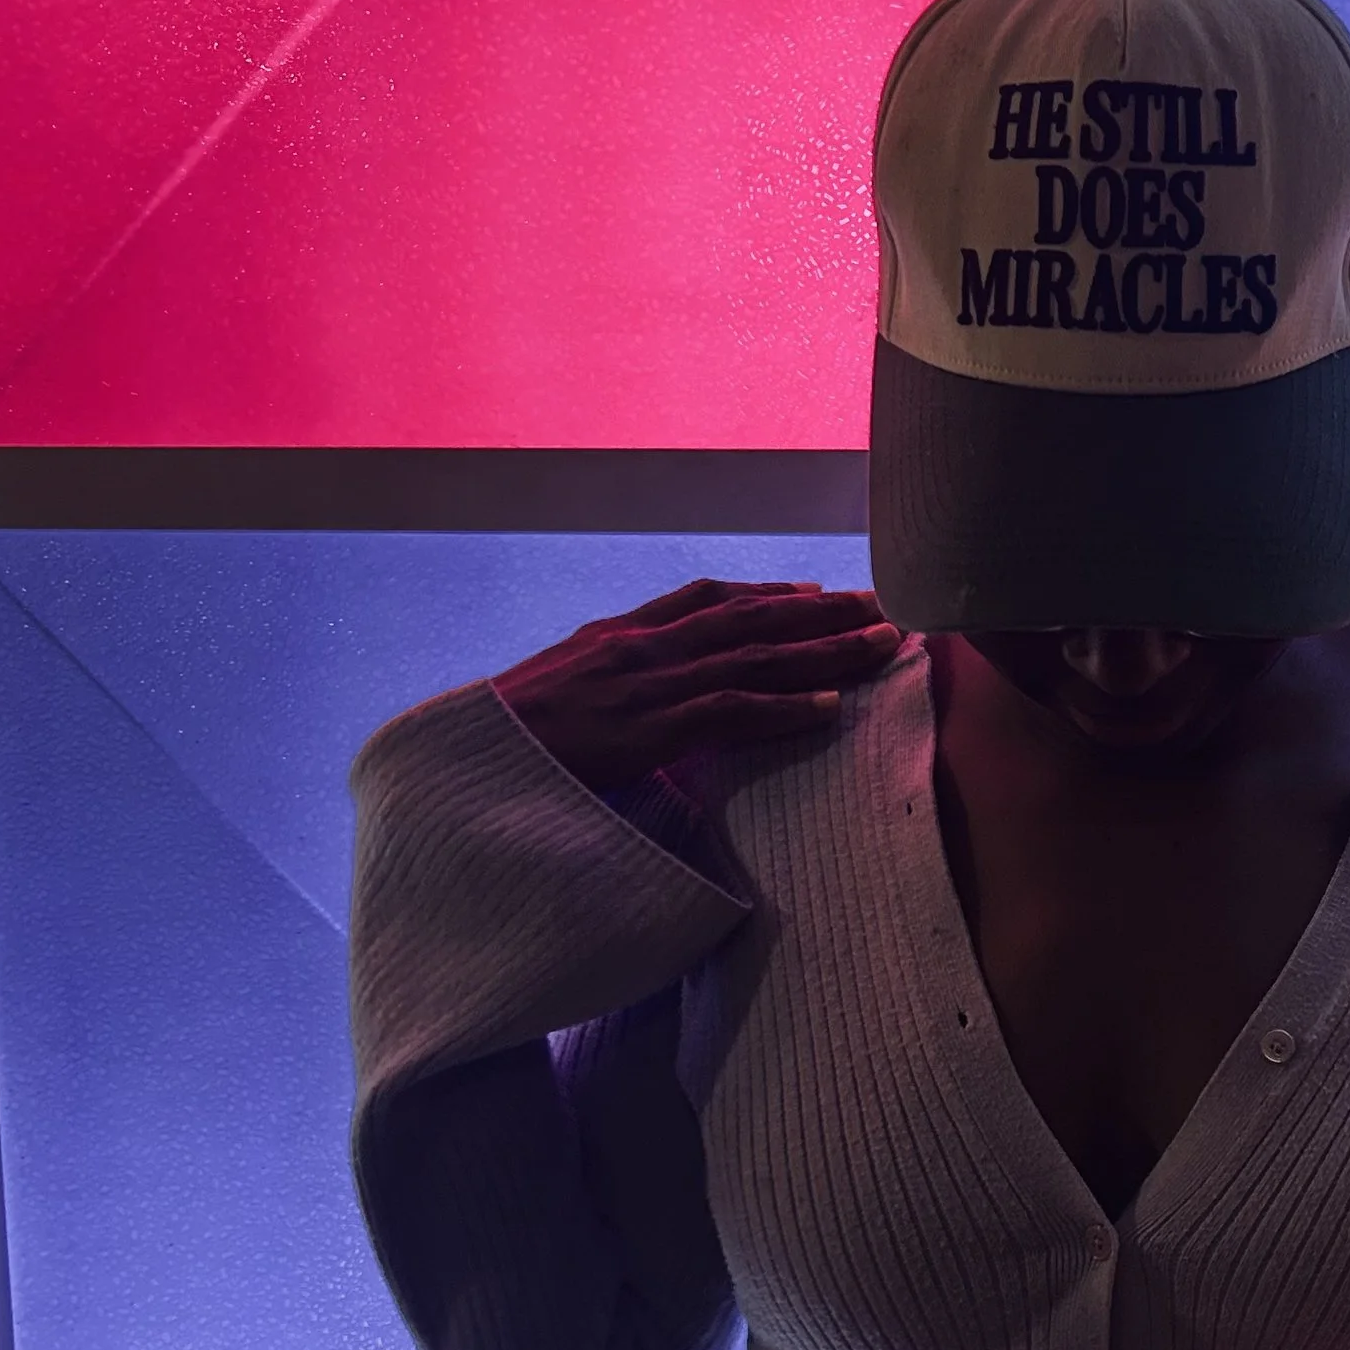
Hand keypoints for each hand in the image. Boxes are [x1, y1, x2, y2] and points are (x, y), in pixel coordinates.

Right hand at [493, 580, 903, 789]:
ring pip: (756, 657)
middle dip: (821, 611)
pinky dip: (783, 706)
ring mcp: (648, 685)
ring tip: (883, 646)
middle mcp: (642, 647)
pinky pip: (730, 712)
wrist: (466, 760)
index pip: (706, 599)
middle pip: (749, 617)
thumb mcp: (559, 689)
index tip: (816, 589)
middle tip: (881, 606)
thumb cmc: (508, 738)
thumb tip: (639, 694)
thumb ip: (606, 680)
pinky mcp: (650, 730)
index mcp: (618, 634)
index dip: (766, 592)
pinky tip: (828, 706)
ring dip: (826, 651)